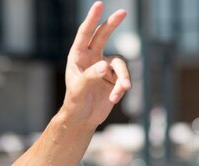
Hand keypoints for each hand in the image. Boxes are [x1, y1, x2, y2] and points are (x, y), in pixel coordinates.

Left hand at [62, 1, 130, 126]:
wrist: (82, 120)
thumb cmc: (75, 104)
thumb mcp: (79, 91)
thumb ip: (90, 77)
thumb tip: (105, 65)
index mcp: (77, 57)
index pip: (84, 34)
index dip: (92, 19)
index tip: (99, 4)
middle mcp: (91, 58)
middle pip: (103, 36)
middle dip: (112, 24)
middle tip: (123, 12)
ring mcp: (104, 67)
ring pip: (120, 64)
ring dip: (122, 78)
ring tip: (121, 90)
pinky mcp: (114, 78)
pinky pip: (123, 78)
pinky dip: (121, 88)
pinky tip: (115, 99)